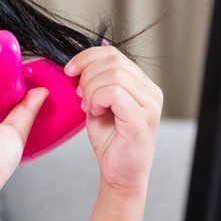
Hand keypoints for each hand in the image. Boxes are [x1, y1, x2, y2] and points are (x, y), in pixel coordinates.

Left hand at [64, 40, 162, 195]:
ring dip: (91, 90)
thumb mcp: (99, 103)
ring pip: (113, 75)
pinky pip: (114, 92)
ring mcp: (150, 104)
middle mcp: (151, 91)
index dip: (86, 57)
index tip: (69, 71)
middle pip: (112, 61)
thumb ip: (98, 78)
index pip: (113, 54)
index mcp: (142, 85)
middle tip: (80, 97)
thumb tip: (100, 45)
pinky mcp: (142, 118)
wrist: (120, 175)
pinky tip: (95, 112)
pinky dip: (97, 99)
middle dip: (86, 76)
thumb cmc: (110, 142)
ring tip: (89, 107)